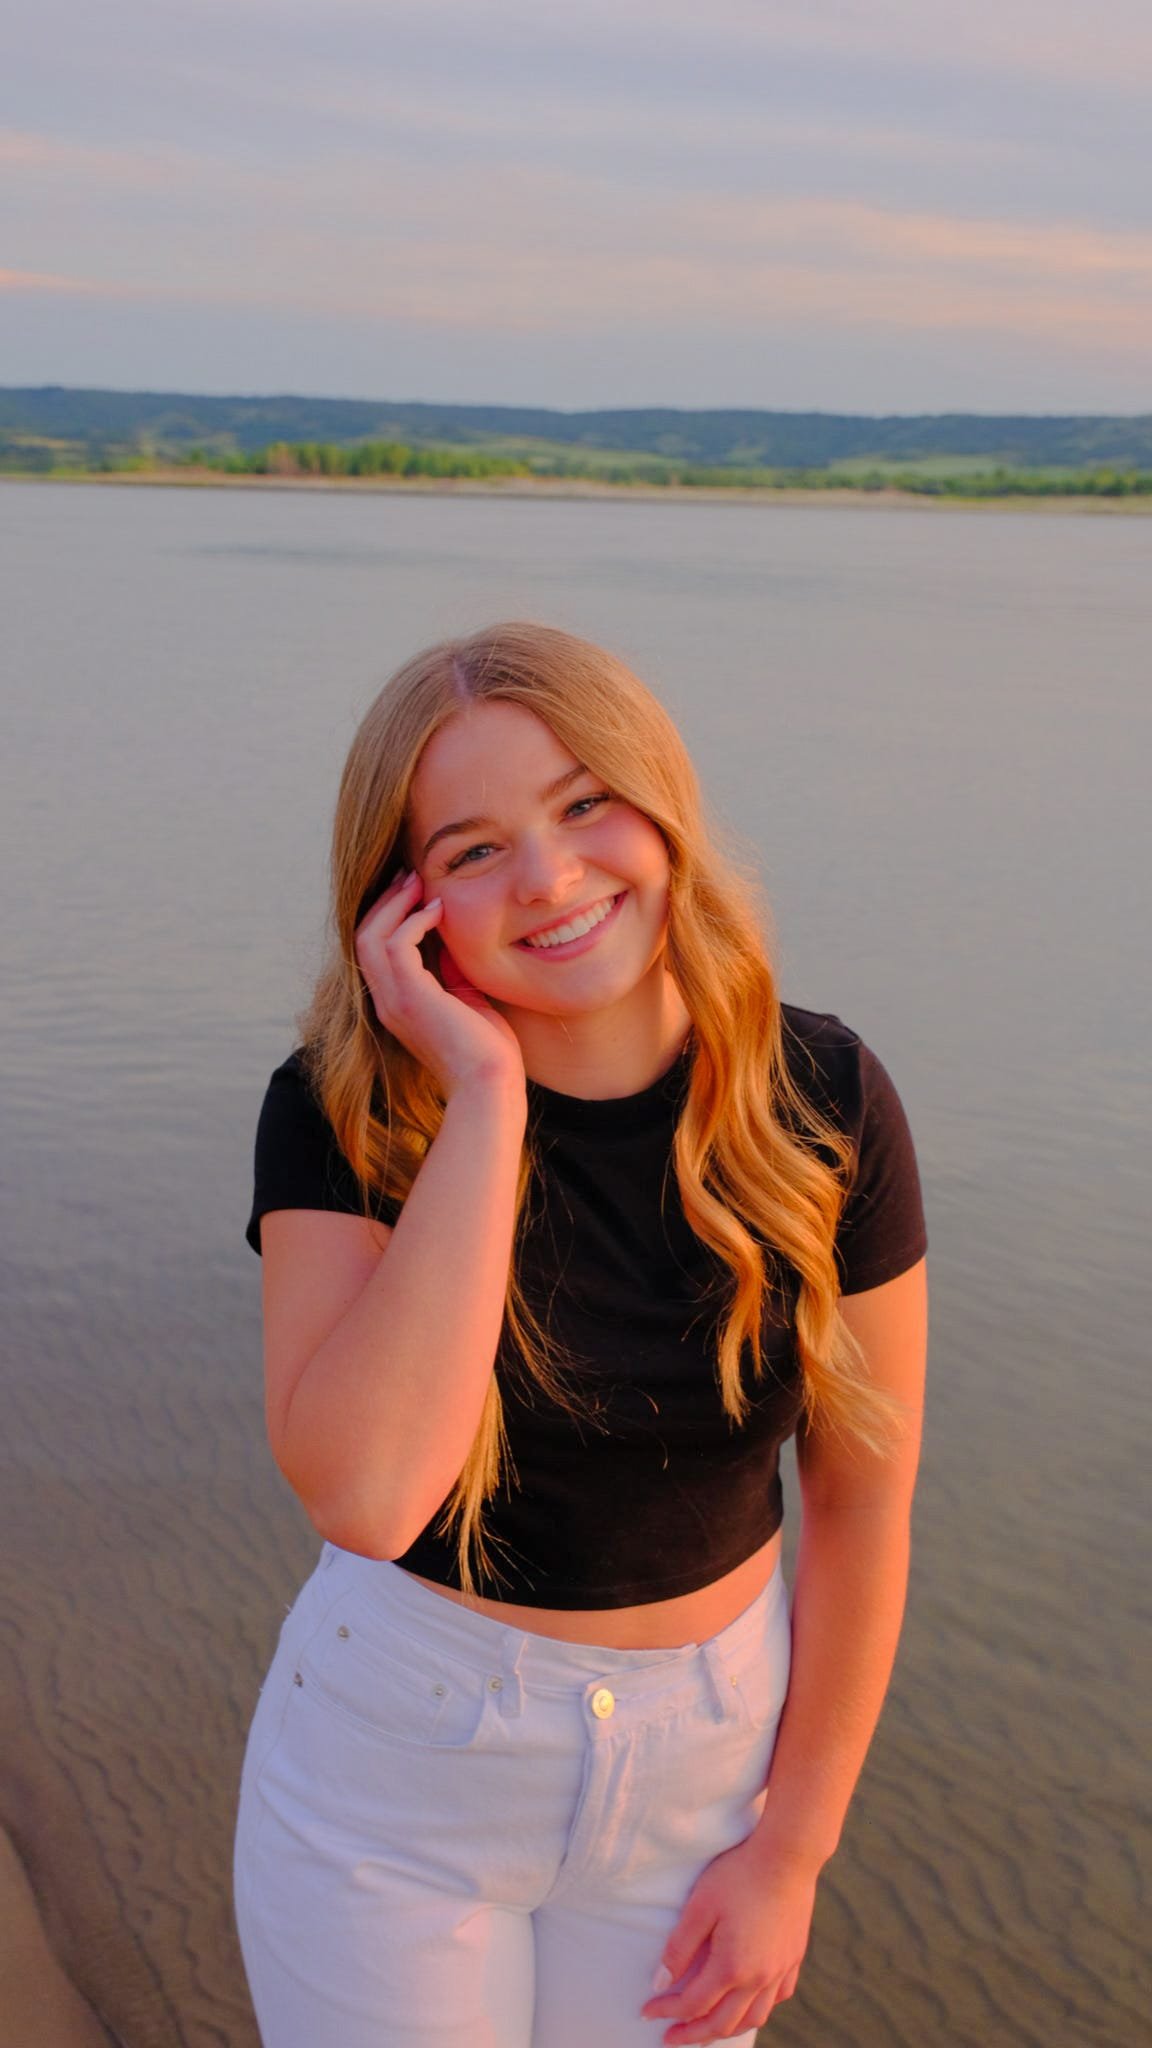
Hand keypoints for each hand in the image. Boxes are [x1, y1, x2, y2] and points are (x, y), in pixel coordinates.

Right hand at [354, 870, 524, 1098]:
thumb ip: (451, 970)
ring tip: (418, 883)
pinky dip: (413, 921)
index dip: (388, 916)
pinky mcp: (410, 998)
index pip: (374, 950)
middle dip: (385, 902)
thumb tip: (452, 936)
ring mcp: (394, 1001)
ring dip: (394, 905)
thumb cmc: (487, 1051)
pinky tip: (438, 910)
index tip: (413, 891)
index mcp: (397, 1004)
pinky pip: (395, 945)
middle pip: (363, 936)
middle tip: (410, 875)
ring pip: (371, 936)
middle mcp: (387, 1002)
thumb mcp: (466, 998)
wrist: (490, 1085)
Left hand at [640, 1837, 816, 2042]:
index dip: (667, 2011)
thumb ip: (679, 1948)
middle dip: (693, 2033)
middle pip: (723, 2023)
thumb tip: (661, 1983)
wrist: (788, 1855)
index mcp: (732, 1967)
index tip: (647, 2011)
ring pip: (753, 2018)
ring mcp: (780, 1970)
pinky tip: (748, 2003)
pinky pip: (777, 1998)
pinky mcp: (793, 1958)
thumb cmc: (740, 1875)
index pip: (694, 2004)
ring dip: (726, 2028)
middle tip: (671, 2036)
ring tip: (707, 2028)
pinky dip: (758, 2008)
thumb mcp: (700, 1906)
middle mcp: (759, 1978)